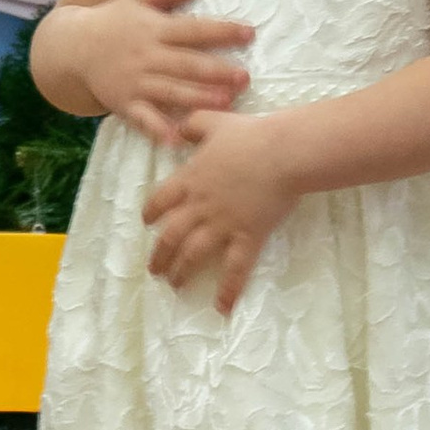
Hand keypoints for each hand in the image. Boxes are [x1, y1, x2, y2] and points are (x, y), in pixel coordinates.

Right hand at [78, 0, 254, 145]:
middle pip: (185, 64)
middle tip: (244, 77)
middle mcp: (146, 56)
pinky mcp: (125, 104)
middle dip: (216, 71)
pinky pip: (144, 119)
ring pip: (171, 92)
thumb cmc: (114, 20)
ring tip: (226, 103)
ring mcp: (135, 83)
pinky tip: (176, 140)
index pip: (192, 29)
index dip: (221, 31)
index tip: (249, 33)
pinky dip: (158, 131)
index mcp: (154, 29)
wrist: (72, 48)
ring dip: (198, 98)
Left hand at [140, 109, 299, 312]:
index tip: (147, 222)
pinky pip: (234, 270)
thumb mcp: (212, 121)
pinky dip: (227, 291)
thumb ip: (191, 125)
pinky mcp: (247, 237)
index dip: (151, 213)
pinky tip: (221, 308)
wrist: (282, 153)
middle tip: (155, 269)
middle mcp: (200, 207)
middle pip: (170, 236)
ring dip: (181, 272)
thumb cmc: (250, 135)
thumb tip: (178, 127)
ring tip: (175, 285)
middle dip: (160, 255)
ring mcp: (222, 224)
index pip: (161, 201)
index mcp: (190, 179)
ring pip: (193, 254)